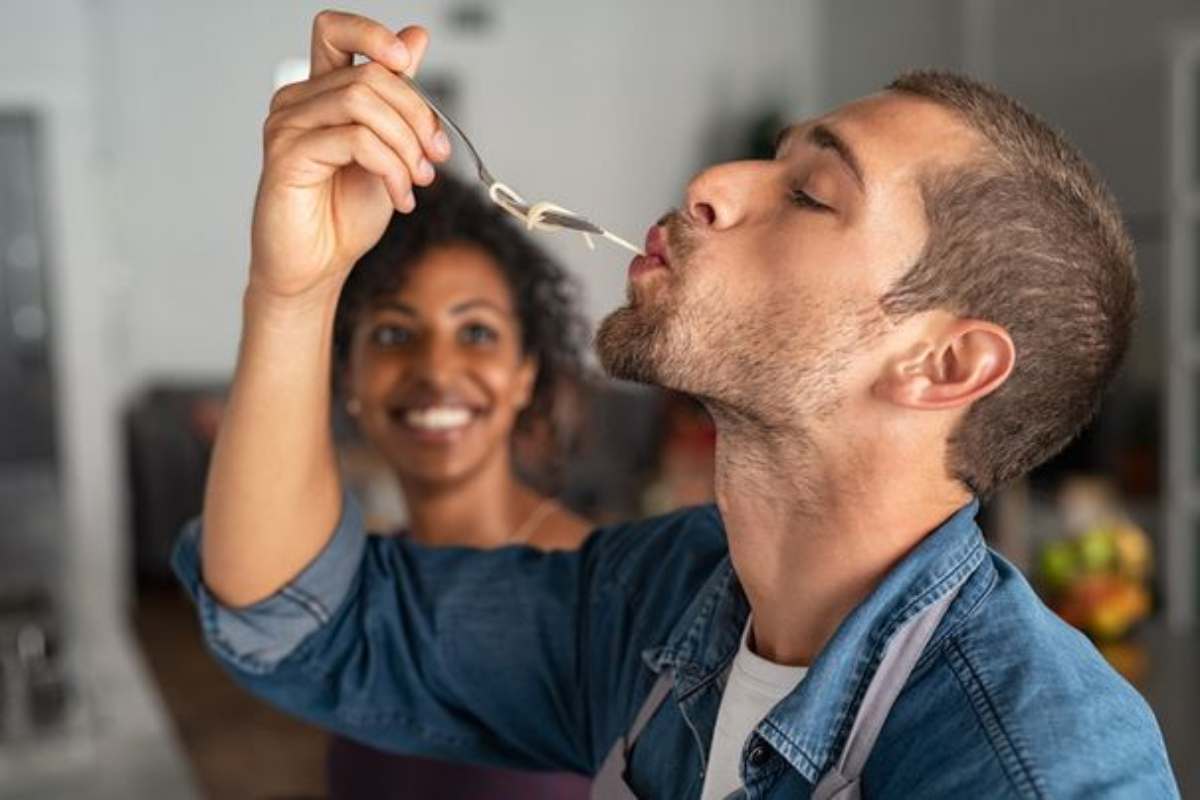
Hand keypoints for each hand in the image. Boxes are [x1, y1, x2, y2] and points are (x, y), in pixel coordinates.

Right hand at [248, 10, 451, 299]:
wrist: (317, 267)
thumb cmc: (344, 214)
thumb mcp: (389, 149)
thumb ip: (398, 98)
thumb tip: (416, 37)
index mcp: (320, 93)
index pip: (335, 30)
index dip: (372, 33)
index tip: (406, 61)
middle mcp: (297, 102)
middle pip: (369, 74)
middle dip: (417, 116)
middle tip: (435, 158)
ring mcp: (287, 126)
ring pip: (363, 102)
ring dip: (406, 144)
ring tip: (417, 181)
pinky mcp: (287, 156)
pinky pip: (356, 141)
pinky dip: (391, 168)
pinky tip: (400, 197)